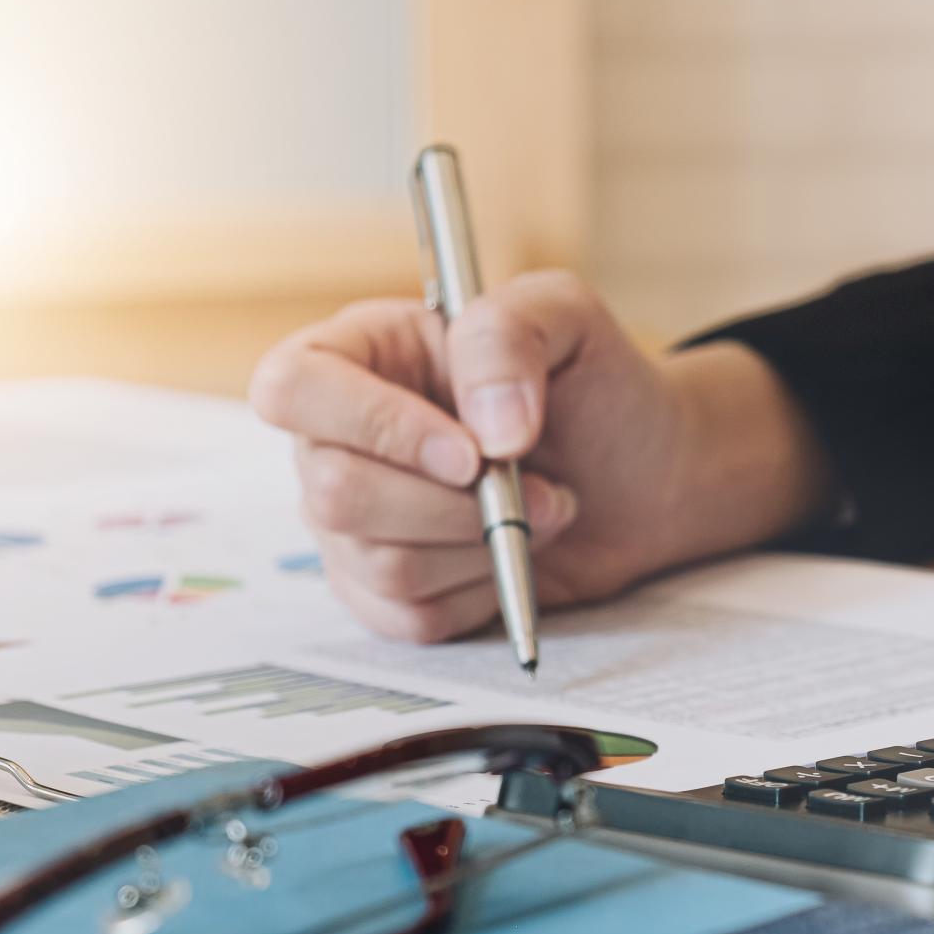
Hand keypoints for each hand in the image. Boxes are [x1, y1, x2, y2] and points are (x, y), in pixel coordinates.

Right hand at [250, 273, 831, 640]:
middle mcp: (338, 438)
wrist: (641, 476)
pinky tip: (512, 554)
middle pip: (333, 493)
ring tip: (541, 510)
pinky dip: (480, 592)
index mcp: (359, 354)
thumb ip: (508, 336)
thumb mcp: (565, 317)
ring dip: (482, 547)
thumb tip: (486, 431)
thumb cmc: (593, 388)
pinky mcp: (385, 589)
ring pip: (378, 562)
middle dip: (452, 505)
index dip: (372, 426)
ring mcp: (354, 521)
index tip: (469, 452)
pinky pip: (408, 616)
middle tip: (533, 483)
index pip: (292, 388)